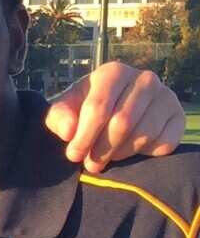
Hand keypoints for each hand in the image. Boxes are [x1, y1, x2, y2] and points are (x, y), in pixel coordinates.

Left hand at [46, 61, 184, 172]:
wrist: (114, 110)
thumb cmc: (83, 110)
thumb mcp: (64, 111)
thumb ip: (59, 118)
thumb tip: (69, 130)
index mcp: (113, 72)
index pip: (98, 108)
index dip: (84, 136)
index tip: (73, 155)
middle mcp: (144, 79)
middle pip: (122, 123)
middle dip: (102, 149)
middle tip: (90, 164)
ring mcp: (166, 96)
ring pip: (143, 134)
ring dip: (121, 153)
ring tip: (107, 157)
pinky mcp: (178, 116)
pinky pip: (164, 143)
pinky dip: (144, 154)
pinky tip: (130, 150)